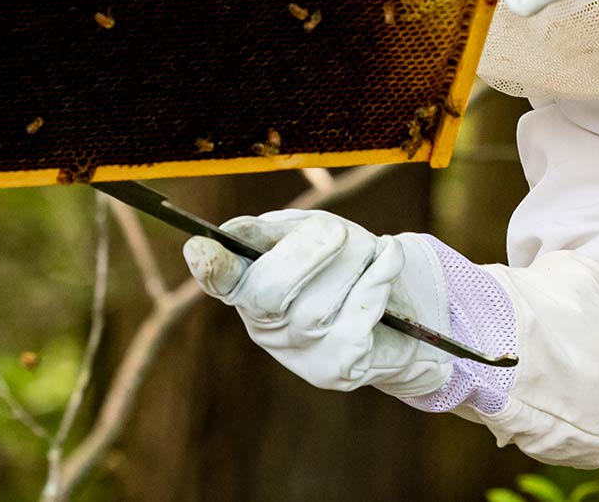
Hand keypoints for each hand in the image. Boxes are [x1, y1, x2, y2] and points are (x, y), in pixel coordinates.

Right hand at [183, 210, 450, 398]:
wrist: (398, 312)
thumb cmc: (339, 262)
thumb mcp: (303, 235)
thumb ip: (273, 232)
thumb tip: (236, 233)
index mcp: (244, 287)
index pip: (219, 278)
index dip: (209, 266)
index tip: (201, 247)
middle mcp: (263, 326)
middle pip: (268, 293)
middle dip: (305, 253)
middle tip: (336, 229)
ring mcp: (298, 353)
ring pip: (318, 306)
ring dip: (353, 262)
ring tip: (369, 246)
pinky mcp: (337, 369)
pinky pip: (357, 317)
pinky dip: (379, 277)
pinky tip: (390, 255)